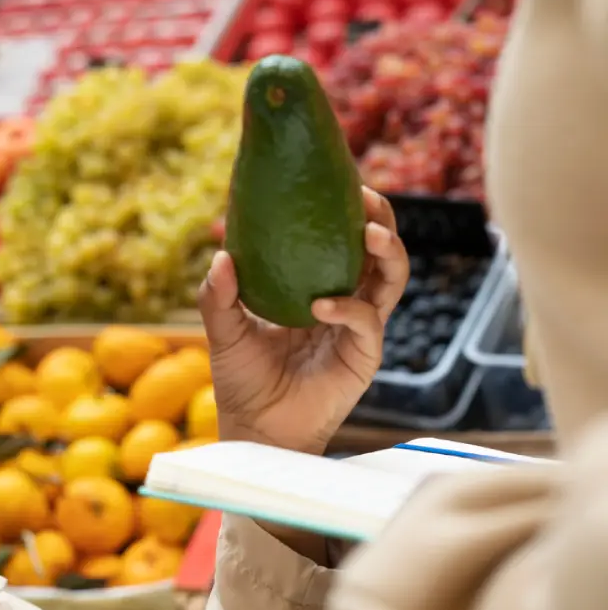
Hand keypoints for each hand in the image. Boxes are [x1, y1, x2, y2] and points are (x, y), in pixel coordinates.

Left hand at [198, 187, 409, 454]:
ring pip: (391, 279)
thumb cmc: (242, 380)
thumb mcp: (223, 332)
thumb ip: (218, 296)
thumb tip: (222, 255)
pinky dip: (349, 308)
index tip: (339, 181)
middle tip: (365, 198)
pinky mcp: (363, 356)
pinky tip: (322, 305)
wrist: (255, 428)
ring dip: (387, 252)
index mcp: (316, 286)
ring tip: (369, 234)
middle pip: (379, 250)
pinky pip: (367, 322)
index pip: (341, 240)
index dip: (347, 210)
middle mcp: (345, 302)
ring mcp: (358, 328)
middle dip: (380, 219)